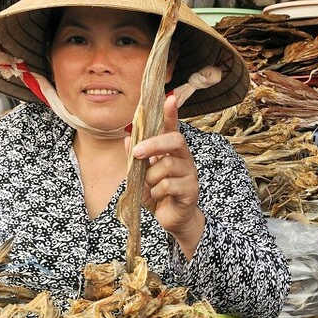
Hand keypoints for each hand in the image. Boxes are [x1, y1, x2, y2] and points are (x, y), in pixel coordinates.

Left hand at [131, 94, 205, 255]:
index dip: (171, 113)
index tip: (169, 98)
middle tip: (137, 154)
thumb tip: (127, 139)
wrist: (171, 220)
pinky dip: (156, 193)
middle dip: (153, 145)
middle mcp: (184, 157)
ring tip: (151, 188)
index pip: (172, 127)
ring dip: (151, 178)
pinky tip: (159, 198)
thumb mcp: (140, 175)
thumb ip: (135, 158)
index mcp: (171, 151)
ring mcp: (189, 173)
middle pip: (173, 140)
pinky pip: (167, 185)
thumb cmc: (157, 193)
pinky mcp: (190, 190)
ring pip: (166, 166)